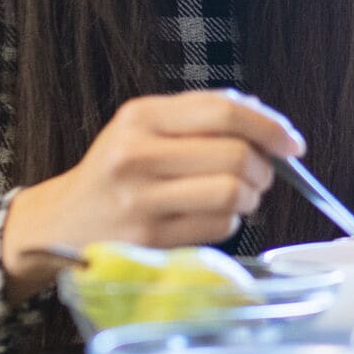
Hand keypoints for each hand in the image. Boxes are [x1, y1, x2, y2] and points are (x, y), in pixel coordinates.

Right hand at [0, 89, 302, 299]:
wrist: (61, 222)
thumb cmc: (116, 171)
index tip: (292, 142)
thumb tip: (267, 121)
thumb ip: (201, 116)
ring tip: (235, 195)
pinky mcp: (149, 241)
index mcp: (140, 117)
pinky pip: (218, 228)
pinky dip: (227, 222)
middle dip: (263, 168)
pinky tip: (207, 216)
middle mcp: (136, 156)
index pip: (223, 112)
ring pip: (232, 195)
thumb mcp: (145, 128)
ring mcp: (141, 201)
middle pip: (236, 156)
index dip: (269, 126)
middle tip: (260, 174)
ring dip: (249, 198)